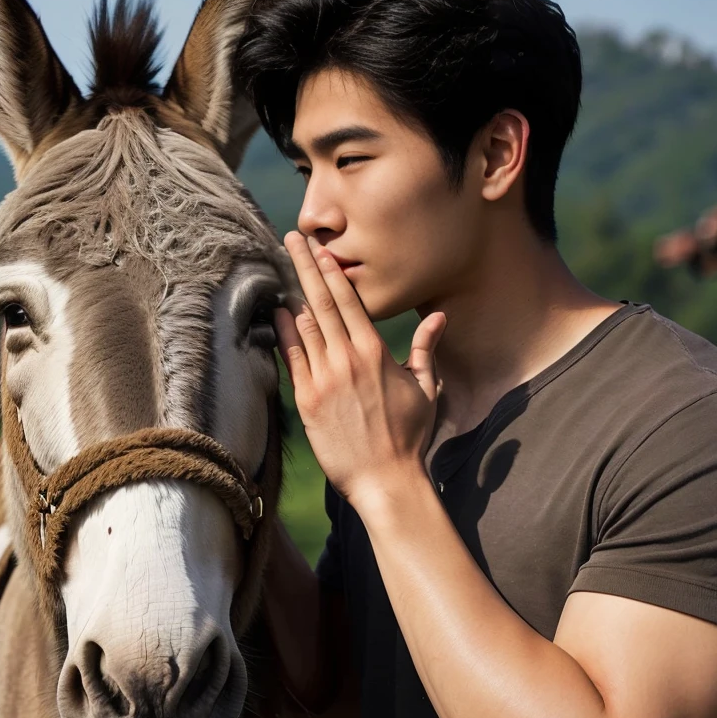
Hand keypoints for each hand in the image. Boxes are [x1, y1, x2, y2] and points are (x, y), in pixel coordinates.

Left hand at [275, 231, 446, 507]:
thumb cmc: (409, 436)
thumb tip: (439, 318)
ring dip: (292, 295)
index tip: (319, 248)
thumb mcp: (425, 388)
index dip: (330, 271)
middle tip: (291, 237)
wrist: (385, 479)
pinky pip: (291, 359)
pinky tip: (277, 314)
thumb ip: (425, 348)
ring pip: (303, 326)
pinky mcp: (306, 401)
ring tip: (281, 268)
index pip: (348, 300)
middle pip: (320, 302)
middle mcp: (346, 359)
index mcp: (374, 352)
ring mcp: (323, 379)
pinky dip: (283, 334)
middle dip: (304, 266)